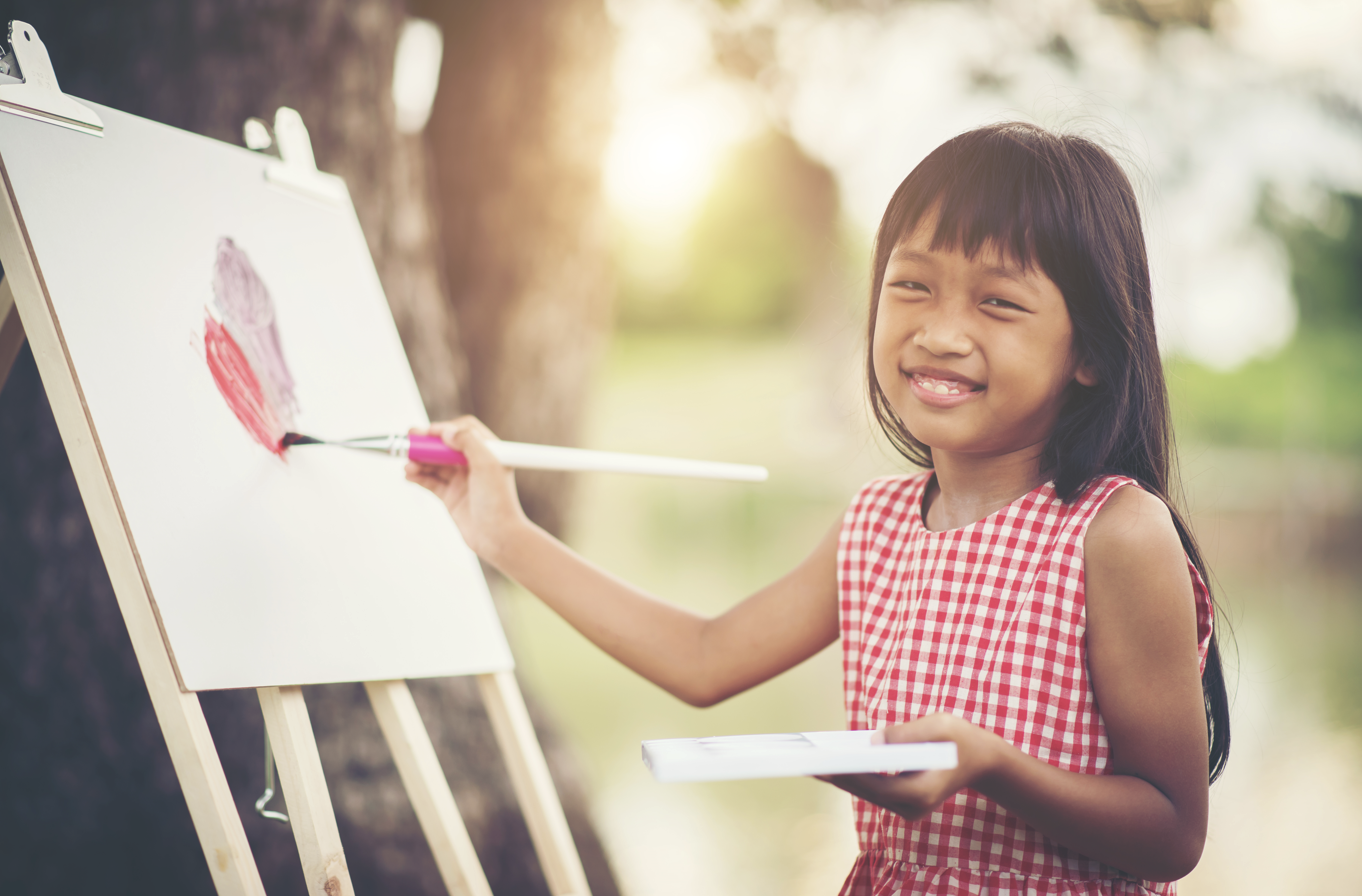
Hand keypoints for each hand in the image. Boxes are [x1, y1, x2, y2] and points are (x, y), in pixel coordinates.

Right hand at [403, 416, 529, 561]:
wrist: (498, 537)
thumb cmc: (499, 503)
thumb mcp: (487, 465)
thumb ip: (468, 442)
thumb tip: (447, 432)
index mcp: (489, 452)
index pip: (464, 431)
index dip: (445, 429)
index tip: (429, 433)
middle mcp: (475, 464)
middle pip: (445, 447)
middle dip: (427, 444)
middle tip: (409, 442)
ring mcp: (462, 480)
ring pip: (435, 464)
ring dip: (419, 461)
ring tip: (408, 465)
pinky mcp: (451, 496)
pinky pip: (430, 481)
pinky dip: (418, 476)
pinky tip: (409, 474)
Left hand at [818, 713, 1002, 820]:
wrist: (982, 760)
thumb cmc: (961, 739)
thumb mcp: (939, 726)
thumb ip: (906, 733)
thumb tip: (873, 740)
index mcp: (922, 792)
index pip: (875, 784)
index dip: (848, 772)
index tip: (822, 763)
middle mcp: (912, 808)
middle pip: (864, 791)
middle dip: (835, 774)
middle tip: (803, 759)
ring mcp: (907, 809)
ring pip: (864, 792)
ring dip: (839, 776)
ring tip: (808, 759)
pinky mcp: (902, 802)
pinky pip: (871, 789)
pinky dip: (852, 775)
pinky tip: (830, 761)